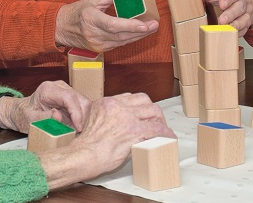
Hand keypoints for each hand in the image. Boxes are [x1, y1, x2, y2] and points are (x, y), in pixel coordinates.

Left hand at [0, 81, 90, 132]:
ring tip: (79, 132)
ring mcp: (66, 91)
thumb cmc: (23, 115)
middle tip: (81, 133)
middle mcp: (59, 87)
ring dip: (84, 118)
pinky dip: (82, 118)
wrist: (21, 112)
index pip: (69, 97)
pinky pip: (81, 107)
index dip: (76, 113)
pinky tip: (77, 129)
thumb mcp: (30, 119)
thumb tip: (58, 116)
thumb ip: (43, 118)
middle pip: (80, 99)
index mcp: (48, 89)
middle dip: (83, 117)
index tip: (78, 128)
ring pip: (84, 103)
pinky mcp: (70, 98)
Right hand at [37, 92, 175, 189]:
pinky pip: (156, 129)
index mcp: (106, 102)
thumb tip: (119, 123)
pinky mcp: (134, 131)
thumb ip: (106, 117)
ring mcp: (126, 117)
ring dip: (160, 120)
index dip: (140, 106)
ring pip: (152, 111)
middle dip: (152, 110)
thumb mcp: (92, 121)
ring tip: (163, 129)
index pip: (130, 97)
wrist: (83, 156)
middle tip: (156, 120)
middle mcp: (117, 105)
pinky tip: (168, 138)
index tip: (143, 113)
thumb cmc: (86, 146)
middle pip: (144, 100)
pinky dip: (165, 133)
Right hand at [54, 0, 158, 51]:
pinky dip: (129, 38)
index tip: (145, 25)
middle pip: (121, 35)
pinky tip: (139, 33)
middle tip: (155, 24)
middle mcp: (93, 33)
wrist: (61, 29)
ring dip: (138, 36)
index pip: (113, 24)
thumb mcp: (92, 0)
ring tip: (151, 28)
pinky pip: (118, 44)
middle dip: (140, 31)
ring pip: (122, 41)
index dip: (130, 25)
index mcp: (90, 18)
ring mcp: (96, 44)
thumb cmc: (77, 11)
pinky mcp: (100, 49)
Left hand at [198, 0, 252, 35]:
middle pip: (239, 7)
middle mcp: (243, 1)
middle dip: (230, 14)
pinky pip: (245, 29)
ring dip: (235, 25)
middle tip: (221, 21)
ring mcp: (247, 13)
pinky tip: (231, 36)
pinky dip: (238, 33)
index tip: (222, 4)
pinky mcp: (248, 23)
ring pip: (244, 19)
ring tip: (225, 29)